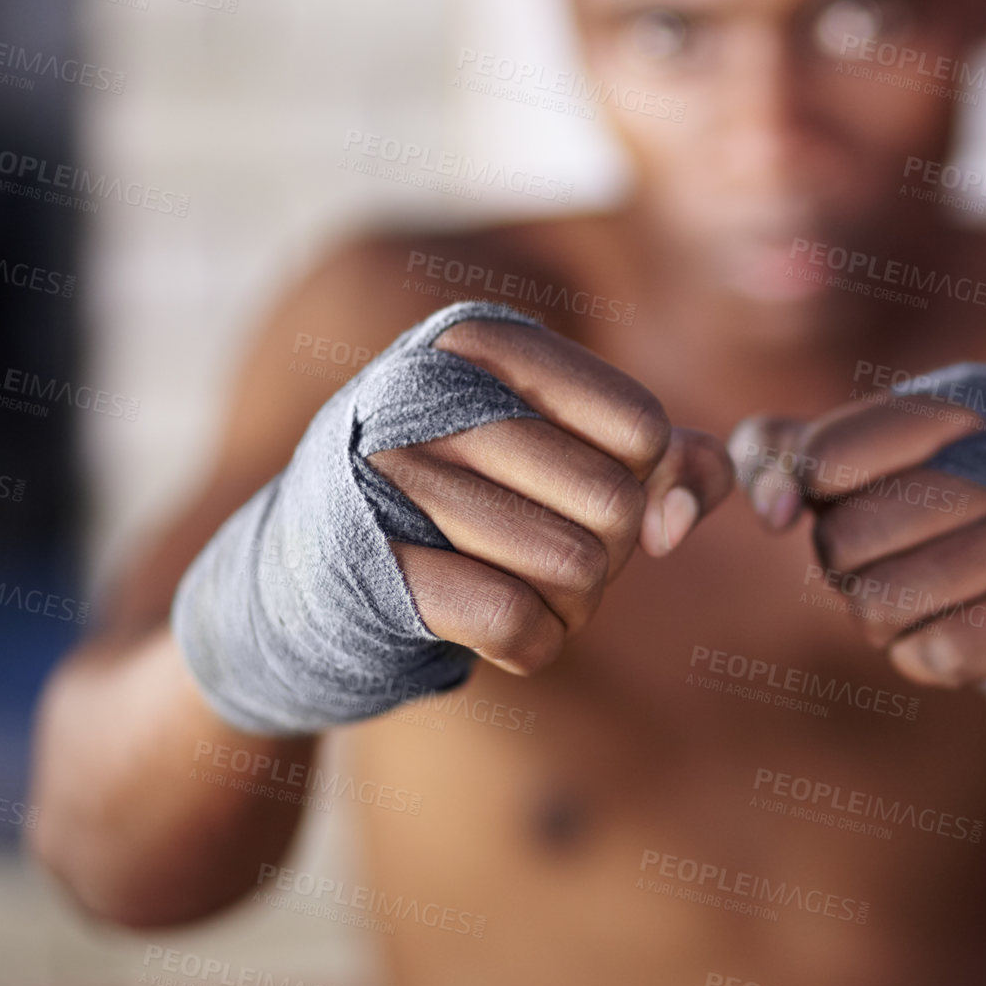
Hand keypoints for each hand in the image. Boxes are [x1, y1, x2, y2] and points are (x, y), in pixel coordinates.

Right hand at [369, 318, 733, 675]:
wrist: (305, 577)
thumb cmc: (468, 503)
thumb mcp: (565, 453)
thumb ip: (665, 461)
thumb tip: (679, 520)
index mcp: (483, 341)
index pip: (641, 427)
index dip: (639, 485)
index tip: (581, 495)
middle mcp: (428, 390)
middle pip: (616, 504)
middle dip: (608, 558)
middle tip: (550, 556)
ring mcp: (388, 474)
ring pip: (575, 566)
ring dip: (572, 608)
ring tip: (520, 589)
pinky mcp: (369, 563)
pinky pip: (516, 619)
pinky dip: (533, 644)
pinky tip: (498, 632)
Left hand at [729, 394, 985, 688]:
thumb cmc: (944, 496)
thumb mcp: (864, 453)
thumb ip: (787, 452)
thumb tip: (771, 513)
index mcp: (961, 403)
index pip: (823, 459)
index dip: (812, 488)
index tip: (836, 492)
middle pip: (839, 542)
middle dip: (848, 561)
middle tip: (893, 550)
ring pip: (876, 607)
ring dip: (883, 614)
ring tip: (924, 589)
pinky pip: (937, 655)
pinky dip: (926, 651)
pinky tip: (957, 623)